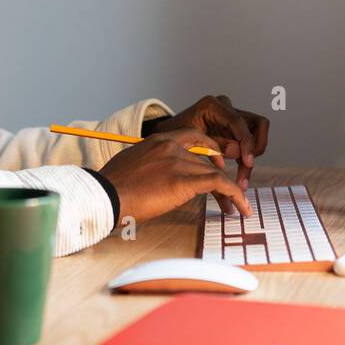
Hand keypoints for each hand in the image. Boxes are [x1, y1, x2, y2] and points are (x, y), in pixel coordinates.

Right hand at [99, 129, 251, 224]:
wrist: (104, 196)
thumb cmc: (111, 188)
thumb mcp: (131, 166)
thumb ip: (150, 166)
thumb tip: (158, 178)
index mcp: (157, 141)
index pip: (193, 136)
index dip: (210, 150)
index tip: (217, 165)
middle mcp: (170, 146)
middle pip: (207, 158)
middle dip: (221, 175)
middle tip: (229, 192)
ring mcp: (177, 161)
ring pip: (214, 173)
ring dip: (229, 191)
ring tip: (236, 208)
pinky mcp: (182, 180)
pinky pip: (218, 184)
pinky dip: (234, 195)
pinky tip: (240, 208)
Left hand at [144, 95, 270, 190]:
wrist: (164, 137)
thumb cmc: (171, 136)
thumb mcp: (189, 141)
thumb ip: (215, 145)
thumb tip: (238, 152)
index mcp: (212, 106)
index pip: (238, 122)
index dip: (246, 142)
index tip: (247, 161)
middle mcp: (225, 108)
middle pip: (257, 124)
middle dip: (255, 147)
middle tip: (247, 167)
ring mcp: (231, 118)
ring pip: (255, 135)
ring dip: (251, 156)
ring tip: (242, 178)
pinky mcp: (233, 131)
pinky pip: (247, 144)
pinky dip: (245, 159)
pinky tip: (239, 177)